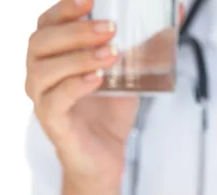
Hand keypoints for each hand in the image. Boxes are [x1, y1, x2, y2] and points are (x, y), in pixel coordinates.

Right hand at [27, 0, 184, 192]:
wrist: (107, 158)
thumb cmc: (111, 112)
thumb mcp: (131, 75)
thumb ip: (145, 46)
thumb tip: (175, 15)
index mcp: (54, 57)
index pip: (48, 24)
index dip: (65, 8)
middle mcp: (41, 74)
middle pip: (41, 41)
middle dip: (76, 30)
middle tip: (111, 29)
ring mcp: (43, 99)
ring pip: (44, 69)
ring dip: (78, 56)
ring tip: (112, 54)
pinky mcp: (54, 124)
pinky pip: (55, 101)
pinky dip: (76, 86)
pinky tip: (97, 79)